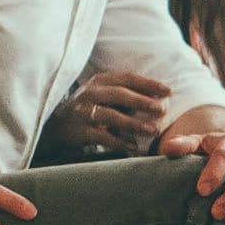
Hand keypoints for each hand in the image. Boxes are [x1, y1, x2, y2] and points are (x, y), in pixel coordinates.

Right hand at [43, 71, 169, 156]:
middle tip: (161, 110)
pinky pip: (100, 136)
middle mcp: (90, 93)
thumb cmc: (90, 108)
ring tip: (152, 131)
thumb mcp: (106, 95)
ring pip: (110, 115)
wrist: (56, 125)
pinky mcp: (77, 130)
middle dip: (142, 101)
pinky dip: (118, 141)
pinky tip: (133, 146)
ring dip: (133, 123)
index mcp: (101, 81)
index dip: (148, 84)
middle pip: (119, 94)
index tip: (168, 91)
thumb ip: (129, 95)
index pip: (127, 78)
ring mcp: (82, 111)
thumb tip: (161, 98)